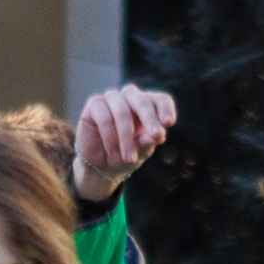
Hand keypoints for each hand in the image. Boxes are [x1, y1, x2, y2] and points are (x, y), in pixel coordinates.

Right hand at [70, 83, 177, 202]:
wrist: (101, 166)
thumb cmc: (126, 155)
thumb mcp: (141, 152)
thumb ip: (147, 142)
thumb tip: (154, 136)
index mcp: (148, 105)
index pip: (160, 99)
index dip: (165, 108)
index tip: (168, 123)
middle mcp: (130, 97)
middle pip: (142, 101)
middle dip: (150, 119)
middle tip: (157, 136)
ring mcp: (112, 98)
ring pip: (122, 111)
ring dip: (126, 136)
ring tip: (129, 158)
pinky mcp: (95, 104)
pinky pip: (104, 118)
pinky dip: (109, 137)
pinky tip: (112, 153)